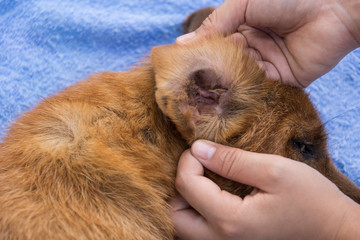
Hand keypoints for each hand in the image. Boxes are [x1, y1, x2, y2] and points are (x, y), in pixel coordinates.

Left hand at [170, 140, 359, 239]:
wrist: (333, 230)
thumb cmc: (311, 200)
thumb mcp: (274, 171)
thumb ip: (232, 161)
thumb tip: (198, 149)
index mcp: (231, 220)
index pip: (186, 185)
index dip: (188, 160)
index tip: (201, 146)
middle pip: (175, 213)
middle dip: (180, 184)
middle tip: (198, 165)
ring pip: (184, 225)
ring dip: (186, 199)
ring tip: (203, 177)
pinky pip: (199, 230)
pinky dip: (197, 210)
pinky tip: (211, 192)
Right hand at [177, 0, 359, 86]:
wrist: (335, 6)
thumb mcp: (245, 4)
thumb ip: (216, 24)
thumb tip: (182, 44)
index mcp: (242, 28)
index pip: (215, 46)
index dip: (199, 57)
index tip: (179, 70)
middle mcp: (252, 48)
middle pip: (224, 66)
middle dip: (208, 76)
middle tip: (187, 89)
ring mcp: (266, 65)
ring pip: (238, 79)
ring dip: (222, 87)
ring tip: (201, 98)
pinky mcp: (281, 80)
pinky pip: (258, 89)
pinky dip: (243, 94)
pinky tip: (226, 100)